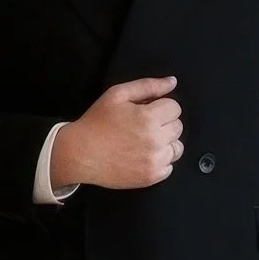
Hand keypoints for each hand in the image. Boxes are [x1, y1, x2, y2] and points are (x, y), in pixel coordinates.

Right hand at [51, 76, 182, 190]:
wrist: (80, 153)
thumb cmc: (97, 122)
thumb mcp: (118, 95)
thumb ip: (148, 86)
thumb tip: (172, 82)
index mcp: (148, 117)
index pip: (175, 108)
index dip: (161, 107)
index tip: (147, 112)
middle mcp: (155, 140)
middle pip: (178, 127)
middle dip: (164, 123)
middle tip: (143, 126)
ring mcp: (154, 161)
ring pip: (177, 147)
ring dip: (166, 143)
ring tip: (145, 142)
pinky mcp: (151, 177)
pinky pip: (170, 167)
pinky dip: (161, 161)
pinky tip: (143, 156)